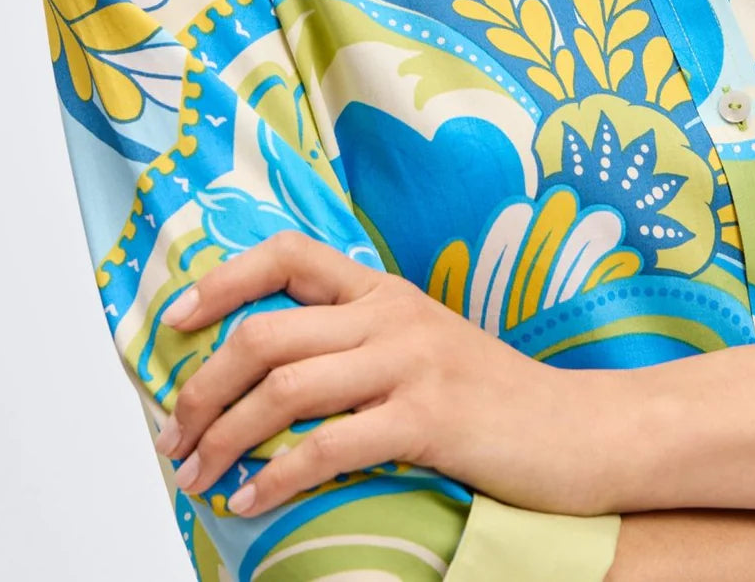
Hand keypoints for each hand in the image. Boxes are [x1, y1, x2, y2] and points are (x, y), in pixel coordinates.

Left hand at [152, 231, 621, 519]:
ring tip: (196, 476)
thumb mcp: (422, 348)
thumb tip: (268, 376)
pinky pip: (327, 446)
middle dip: (203, 388)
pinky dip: (276, 478)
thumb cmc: (493, 400)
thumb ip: (358, 344)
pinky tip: (252, 501)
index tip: (174, 320)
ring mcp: (411, 362)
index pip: (288, 253)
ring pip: (285, 388)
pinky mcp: (427, 417)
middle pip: (266, 332)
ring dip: (225, 437)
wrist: (581, 429)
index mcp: (385, 289)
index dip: (222, 281)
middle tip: (173, 436)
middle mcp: (391, 314)